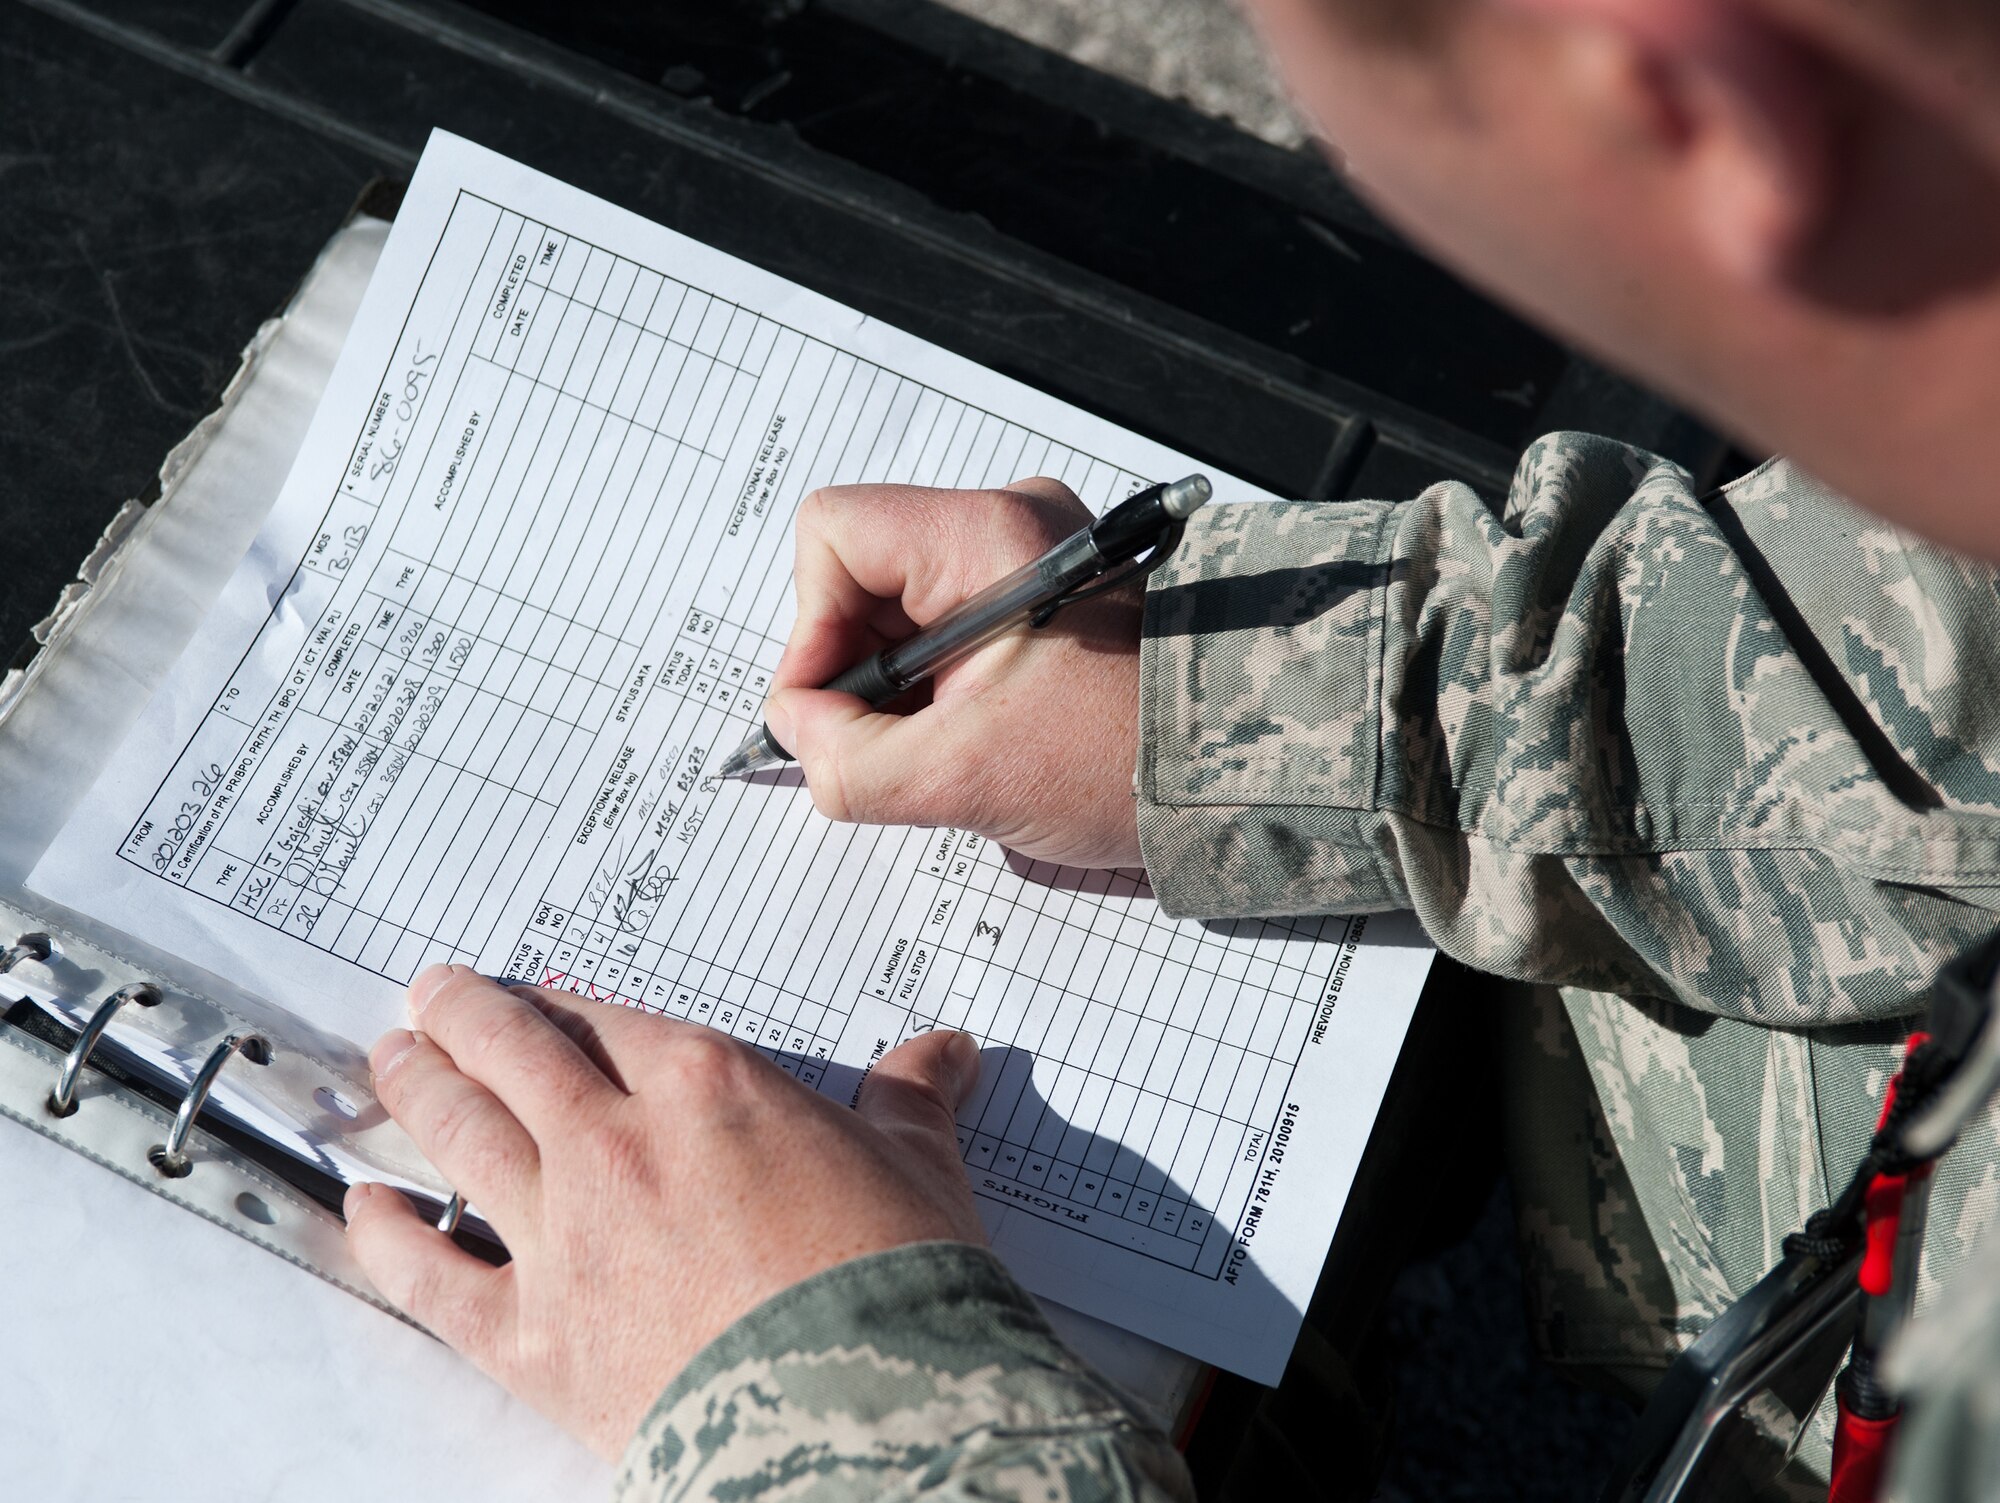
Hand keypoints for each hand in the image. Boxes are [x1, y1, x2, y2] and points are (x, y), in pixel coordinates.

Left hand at [344, 965, 984, 1459]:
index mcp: (708, 1086)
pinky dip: (387, 1237)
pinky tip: (364, 1210)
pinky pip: (431, 1276)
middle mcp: (618, 1142)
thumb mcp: (918, 1170)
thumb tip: (946, 1054)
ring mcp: (563, 1237)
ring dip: (414, 1086)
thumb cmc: (896, 1288)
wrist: (862, 1413)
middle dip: (461, 1014)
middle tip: (434, 997)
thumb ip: (911, 1102)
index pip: (606, 1018)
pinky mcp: (531, 1338)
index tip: (538, 997)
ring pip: (459, 1134)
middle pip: (510, 1053)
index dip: (561, 1002)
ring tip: (389, 1058)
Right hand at [768, 478, 1143, 868]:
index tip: (831, 711)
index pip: (835, 534)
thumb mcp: (961, 781)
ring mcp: (1028, 561)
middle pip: (864, 576)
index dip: (811, 628)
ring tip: (946, 751)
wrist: (1236, 772)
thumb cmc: (1123, 763)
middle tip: (888, 750)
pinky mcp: (1044, 599)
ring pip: (902, 611)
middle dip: (857, 672)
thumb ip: (847, 760)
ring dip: (899, 690)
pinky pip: (948, 630)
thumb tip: (798, 731)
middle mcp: (1008, 526)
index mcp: (987, 536)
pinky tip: (970, 739)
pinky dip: (938, 690)